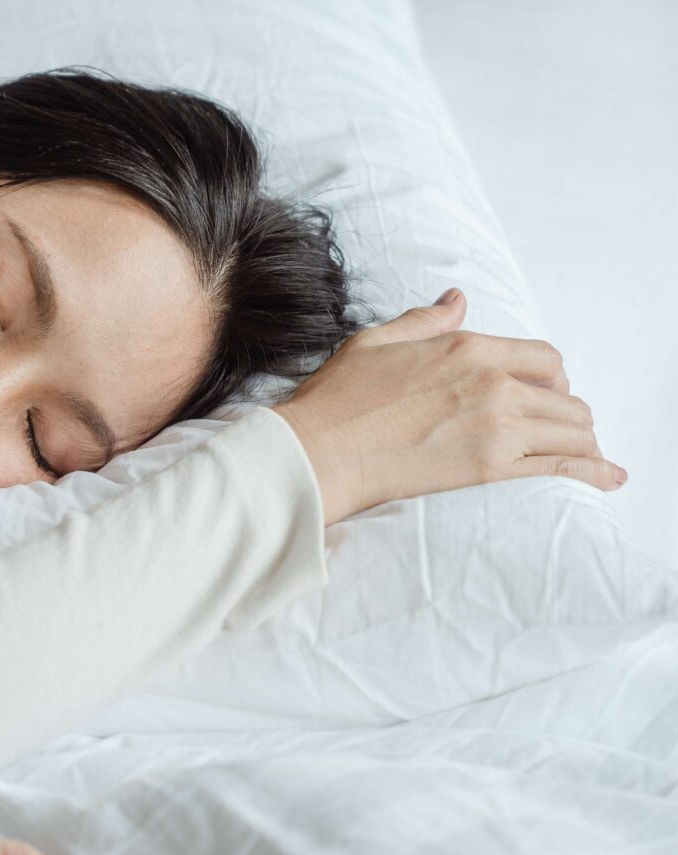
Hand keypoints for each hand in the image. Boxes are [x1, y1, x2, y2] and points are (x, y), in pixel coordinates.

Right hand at [273, 287, 625, 524]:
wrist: (319, 452)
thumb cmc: (336, 400)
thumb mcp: (376, 342)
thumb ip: (424, 322)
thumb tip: (457, 302)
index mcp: (468, 347)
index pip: (544, 358)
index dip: (553, 377)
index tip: (547, 392)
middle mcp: (494, 381)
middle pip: (565, 396)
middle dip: (567, 413)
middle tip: (557, 430)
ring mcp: (497, 425)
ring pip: (571, 430)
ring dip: (581, 443)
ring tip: (584, 456)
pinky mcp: (490, 468)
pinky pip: (560, 466)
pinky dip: (592, 471)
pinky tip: (609, 477)